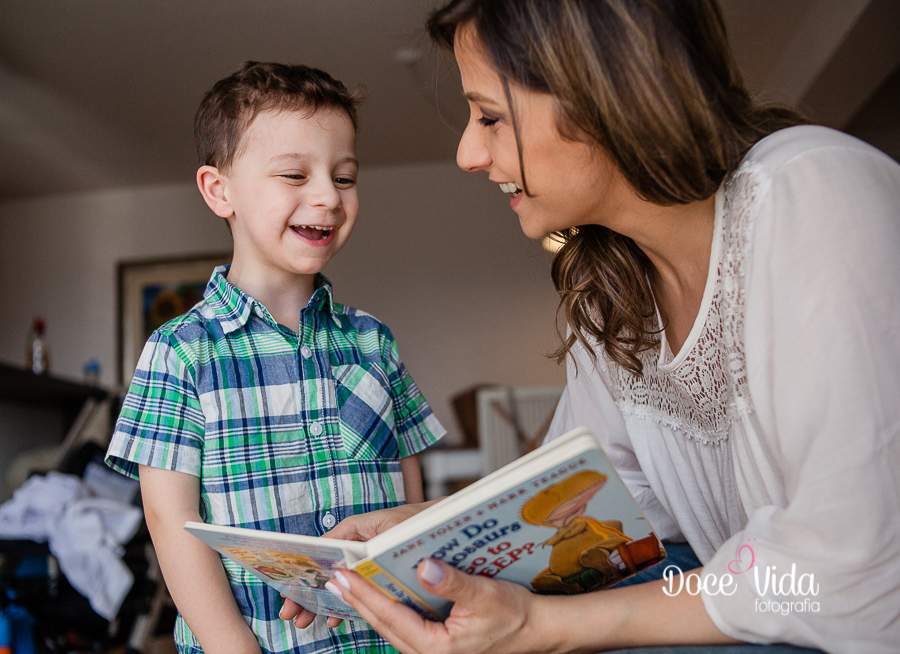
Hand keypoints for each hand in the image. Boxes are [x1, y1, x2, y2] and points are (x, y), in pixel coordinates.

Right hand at [282, 501, 438, 629]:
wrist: (448, 520)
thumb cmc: (419, 518)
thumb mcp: (391, 531)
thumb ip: (367, 547)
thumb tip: (344, 569)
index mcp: (357, 528)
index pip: (323, 548)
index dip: (306, 569)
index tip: (290, 588)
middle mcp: (359, 541)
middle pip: (326, 567)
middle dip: (307, 590)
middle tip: (291, 613)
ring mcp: (368, 555)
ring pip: (340, 580)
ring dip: (322, 599)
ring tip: (305, 621)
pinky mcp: (380, 568)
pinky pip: (358, 585)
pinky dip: (346, 601)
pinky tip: (335, 618)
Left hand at [324, 559, 547, 653]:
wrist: (537, 631)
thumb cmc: (515, 616)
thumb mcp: (485, 594)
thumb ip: (454, 582)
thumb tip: (424, 567)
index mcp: (436, 647)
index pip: (390, 616)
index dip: (364, 595)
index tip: (343, 576)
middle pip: (384, 625)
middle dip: (357, 600)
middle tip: (334, 577)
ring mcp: (431, 653)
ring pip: (391, 627)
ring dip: (369, 605)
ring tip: (349, 584)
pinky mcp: (436, 646)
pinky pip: (403, 627)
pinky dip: (388, 610)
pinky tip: (380, 595)